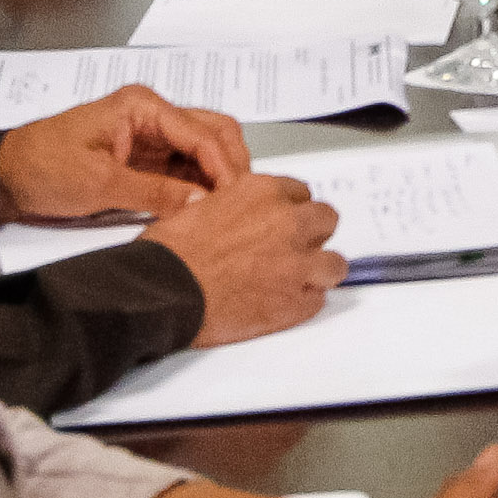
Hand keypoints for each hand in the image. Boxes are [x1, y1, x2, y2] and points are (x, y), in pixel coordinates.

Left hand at [0, 84, 252, 222]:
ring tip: (226, 209)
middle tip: (241, 202)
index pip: (202, 133)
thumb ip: (155, 193)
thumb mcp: (99, 184)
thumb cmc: (40, 167)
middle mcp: (151, 116)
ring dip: (218, 177)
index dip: (224, 166)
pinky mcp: (144, 162)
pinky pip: (184, 170)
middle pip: (213, 132)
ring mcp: (150, 138)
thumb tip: (202, 203)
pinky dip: (199, 188)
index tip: (237, 198)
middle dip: (231, 165)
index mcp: (142, 107)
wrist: (4, 179)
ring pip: (203, 151)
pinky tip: (205, 209)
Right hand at [139, 171, 344, 346]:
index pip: (300, 193)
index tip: (284, 221)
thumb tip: (236, 217)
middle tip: (294, 248)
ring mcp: (296, 263)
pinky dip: (304, 303)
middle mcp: (287, 223)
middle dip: (312, 234)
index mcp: (263, 193)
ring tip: (300, 280)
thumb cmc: (171, 252)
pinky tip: (285, 304)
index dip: (291, 209)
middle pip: (325, 221)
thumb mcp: (199, 206)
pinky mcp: (294, 302)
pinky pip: (317, 300)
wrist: (164, 289)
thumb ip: (234, 207)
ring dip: (319, 270)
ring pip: (334, 263)